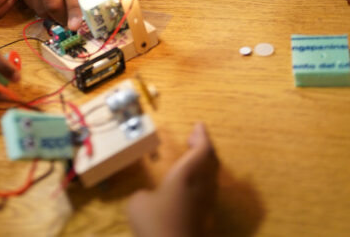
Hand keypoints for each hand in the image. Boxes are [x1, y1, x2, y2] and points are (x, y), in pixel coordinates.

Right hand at [19, 0, 95, 29]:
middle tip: (74, 24)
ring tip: (65, 13)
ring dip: (52, 15)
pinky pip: (29, 0)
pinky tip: (53, 4)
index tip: (77, 26)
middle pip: (51, 1)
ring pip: (38, 4)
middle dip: (63, 18)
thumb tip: (95, 10)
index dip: (74, 10)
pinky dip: (41, 8)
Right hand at [128, 122, 218, 236]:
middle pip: (211, 161)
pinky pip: (207, 190)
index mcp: (187, 174)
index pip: (202, 149)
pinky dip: (202, 179)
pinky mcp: (204, 219)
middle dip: (204, 147)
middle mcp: (201, 186)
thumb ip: (145, 194)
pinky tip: (190, 185)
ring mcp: (205, 204)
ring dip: (205, 163)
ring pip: (211, 176)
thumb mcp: (138, 203)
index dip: (202, 136)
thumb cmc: (156, 224)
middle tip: (195, 138)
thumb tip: (150, 198)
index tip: (199, 125)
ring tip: (193, 158)